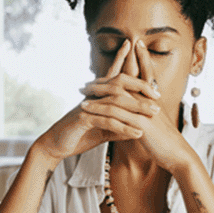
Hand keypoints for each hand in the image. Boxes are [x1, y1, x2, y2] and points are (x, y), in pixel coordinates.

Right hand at [33, 40, 159, 165]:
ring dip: (137, 107)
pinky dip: (124, 127)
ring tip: (153, 114)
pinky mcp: (83, 118)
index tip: (148, 71)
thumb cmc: (79, 135)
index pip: (115, 77)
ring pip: (116, 102)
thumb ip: (119, 127)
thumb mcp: (103, 131)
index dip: (128, 67)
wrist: (55, 145)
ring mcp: (88, 106)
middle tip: (158, 96)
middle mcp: (93, 96)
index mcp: (98, 96)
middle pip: (119, 83)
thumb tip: (138, 128)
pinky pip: (107, 121)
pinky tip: (137, 133)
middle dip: (140, 87)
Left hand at [80, 40, 195, 173]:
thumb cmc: (167, 142)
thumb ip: (149, 113)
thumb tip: (140, 110)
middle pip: (126, 81)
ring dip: (97, 93)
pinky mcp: (140, 124)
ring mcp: (145, 110)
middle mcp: (150, 100)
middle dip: (106, 79)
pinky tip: (85, 110)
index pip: (147, 73)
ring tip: (82, 93)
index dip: (142, 59)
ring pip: (116, 96)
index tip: (133, 44)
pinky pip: (114, 113)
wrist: (177, 154)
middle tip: (87, 82)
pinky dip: (98, 109)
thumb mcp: (157, 124)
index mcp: (155, 99)